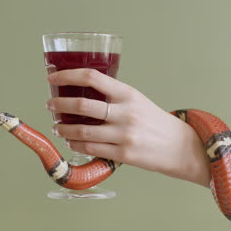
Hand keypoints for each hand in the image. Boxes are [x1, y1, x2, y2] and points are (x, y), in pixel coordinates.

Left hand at [46, 68, 209, 185]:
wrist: (180, 146)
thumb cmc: (155, 121)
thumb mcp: (137, 101)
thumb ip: (114, 97)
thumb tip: (82, 94)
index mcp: (128, 94)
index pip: (92, 78)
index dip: (67, 75)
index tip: (53, 77)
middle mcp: (125, 113)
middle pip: (81, 106)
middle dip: (58, 105)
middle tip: (50, 104)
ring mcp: (124, 135)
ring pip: (82, 131)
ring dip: (64, 129)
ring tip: (57, 127)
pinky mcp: (123, 154)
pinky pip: (91, 149)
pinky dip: (76, 145)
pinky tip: (71, 142)